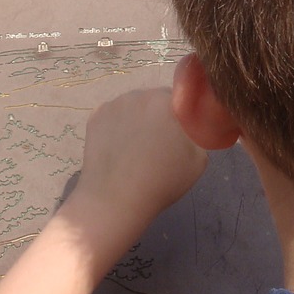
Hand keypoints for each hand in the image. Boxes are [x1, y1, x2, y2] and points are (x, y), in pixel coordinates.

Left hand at [70, 88, 208, 235]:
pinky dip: (118, 125)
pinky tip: (118, 147)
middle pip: (154, 99)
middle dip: (159, 115)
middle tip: (158, 141)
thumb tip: (190, 128)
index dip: (181, 115)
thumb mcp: (199, 160)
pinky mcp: (95, 116)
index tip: (179, 133)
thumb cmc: (161, 181)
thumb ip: (199, 135)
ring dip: (138, 118)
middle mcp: (139, 94)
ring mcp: (114, 104)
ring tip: (135, 146)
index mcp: (166, 101)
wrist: (115, 199)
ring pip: (133, 105)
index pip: (180, 98)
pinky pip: (114, 115)